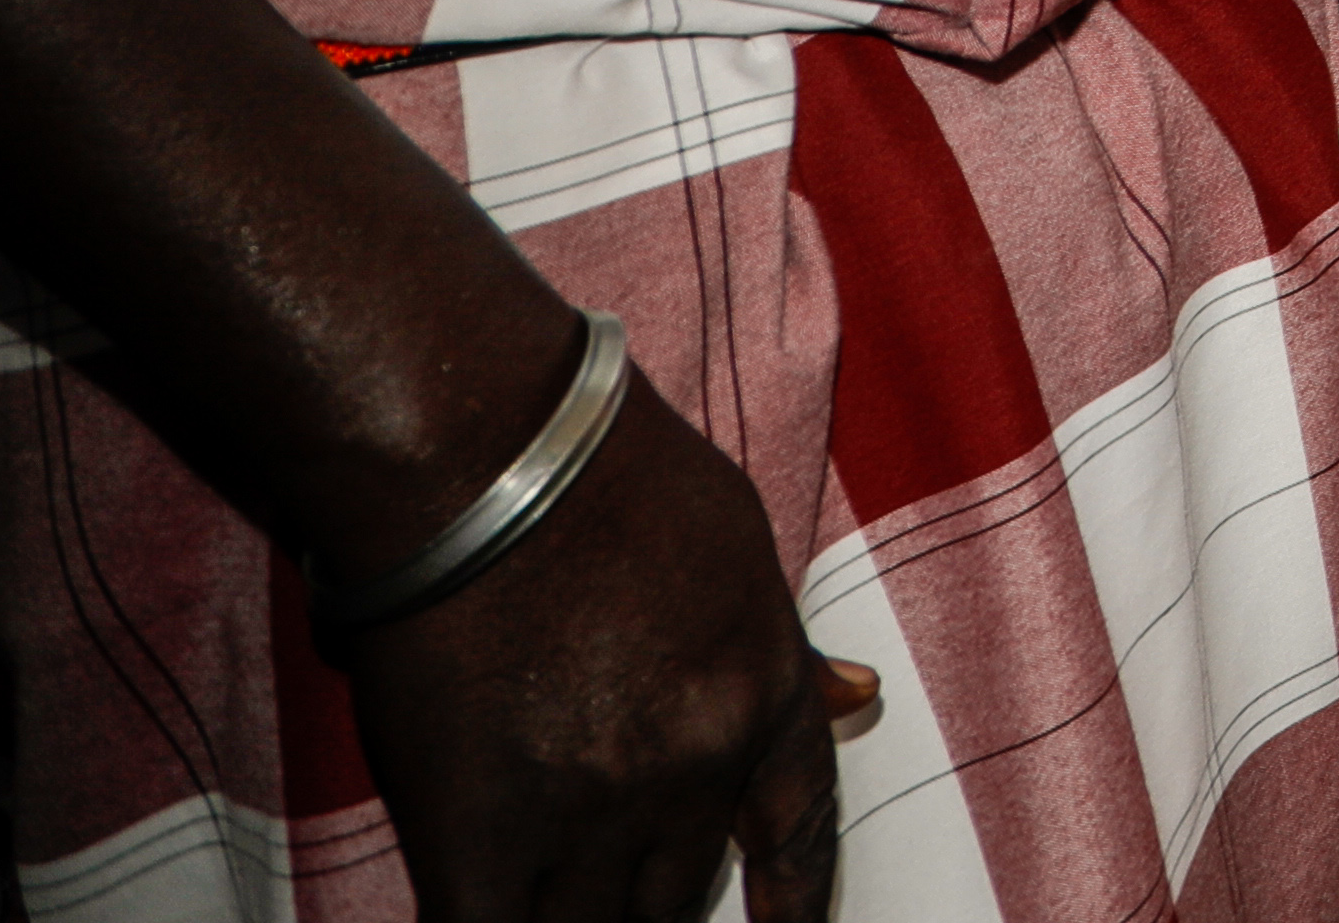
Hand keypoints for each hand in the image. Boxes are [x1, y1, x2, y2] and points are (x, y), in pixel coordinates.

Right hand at [351, 354, 875, 920]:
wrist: (490, 461)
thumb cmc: (609, 477)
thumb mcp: (738, 549)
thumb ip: (784, 644)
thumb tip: (860, 693)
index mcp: (761, 692)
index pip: (802, 823)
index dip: (800, 895)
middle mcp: (694, 765)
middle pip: (680, 892)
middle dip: (651, 903)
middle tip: (613, 889)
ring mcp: (590, 809)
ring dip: (577, 922)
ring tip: (551, 899)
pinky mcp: (479, 837)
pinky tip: (489, 917)